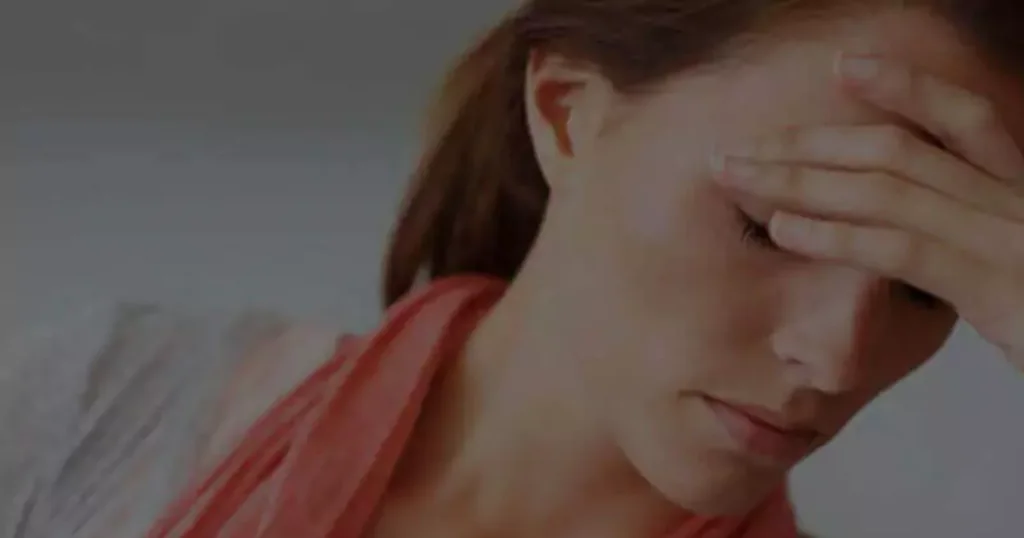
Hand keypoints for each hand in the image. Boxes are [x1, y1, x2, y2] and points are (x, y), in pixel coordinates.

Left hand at [712, 53, 1023, 368]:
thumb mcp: (1018, 271)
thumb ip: (970, 244)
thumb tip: (904, 236)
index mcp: (1023, 191)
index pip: (966, 120)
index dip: (904, 87)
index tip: (843, 66)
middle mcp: (1019, 201)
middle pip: (900, 150)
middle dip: (809, 144)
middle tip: (740, 147)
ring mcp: (1010, 240)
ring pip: (889, 189)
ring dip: (801, 181)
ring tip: (737, 177)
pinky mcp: (999, 288)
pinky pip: (904, 249)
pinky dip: (836, 235)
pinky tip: (782, 229)